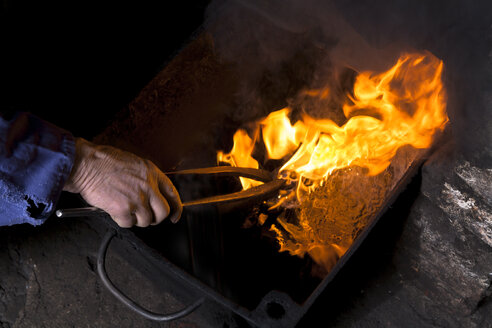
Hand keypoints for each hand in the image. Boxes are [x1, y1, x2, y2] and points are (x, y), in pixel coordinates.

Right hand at [63, 138, 181, 226]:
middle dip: (155, 218)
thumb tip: (150, 193)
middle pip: (163, 212)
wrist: (86, 164)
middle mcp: (148, 186)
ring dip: (136, 219)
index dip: (176, 207)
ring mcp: (137, 199)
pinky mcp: (124, 209)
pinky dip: (121, 220)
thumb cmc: (104, 161)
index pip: (172, 193)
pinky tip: (114, 210)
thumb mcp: (133, 163)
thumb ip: (145, 178)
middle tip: (146, 217)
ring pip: (146, 221)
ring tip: (124, 209)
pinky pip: (128, 223)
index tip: (175, 215)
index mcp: (151, 173)